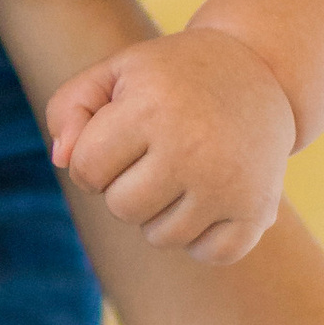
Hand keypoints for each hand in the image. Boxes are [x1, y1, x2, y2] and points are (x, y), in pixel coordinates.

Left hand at [47, 25, 296, 263]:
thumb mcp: (117, 72)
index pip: (85, 170)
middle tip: (155, 154)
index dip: (92, 158)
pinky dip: (204, 236)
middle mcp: (193, 149)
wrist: (262, 70)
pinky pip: (210, 254)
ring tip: (185, 171)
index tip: (118, 137)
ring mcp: (229, 184)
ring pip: (161, 236)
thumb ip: (69, 107)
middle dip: (126, 186)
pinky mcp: (257, 211)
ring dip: (161, 212)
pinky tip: (211, 197)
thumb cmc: (173, 77)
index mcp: (152, 109)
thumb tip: (62, 162)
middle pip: (122, 208)